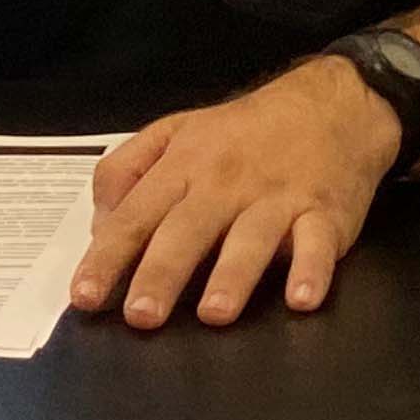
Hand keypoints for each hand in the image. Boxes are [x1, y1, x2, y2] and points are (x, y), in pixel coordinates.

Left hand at [69, 57, 400, 330]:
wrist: (335, 104)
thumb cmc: (245, 131)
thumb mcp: (176, 131)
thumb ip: (127, 170)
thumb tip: (98, 226)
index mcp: (185, 164)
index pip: (137, 214)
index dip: (109, 255)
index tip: (84, 295)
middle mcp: (227, 182)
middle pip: (189, 229)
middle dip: (163, 272)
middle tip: (142, 315)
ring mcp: (278, 196)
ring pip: (252, 237)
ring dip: (233, 274)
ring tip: (214, 313)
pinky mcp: (325, 213)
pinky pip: (317, 242)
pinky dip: (312, 269)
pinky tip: (302, 298)